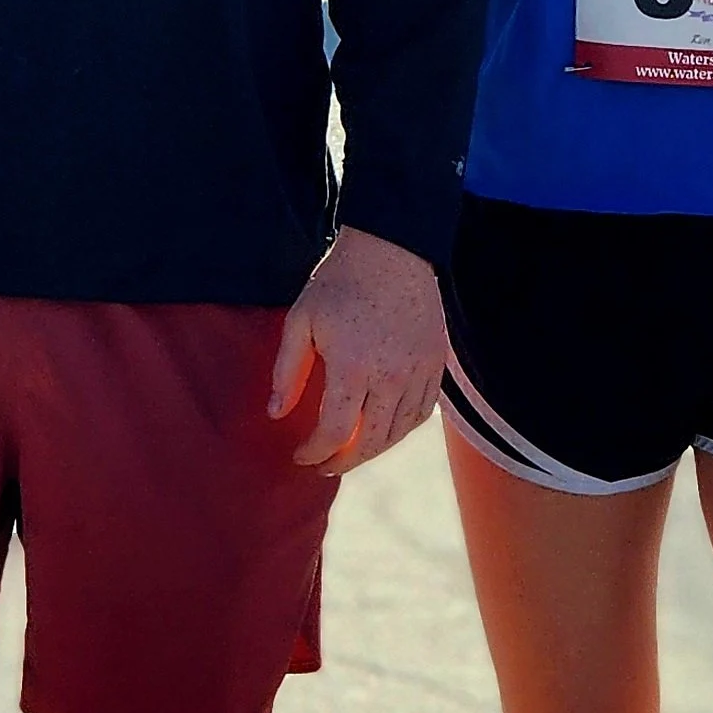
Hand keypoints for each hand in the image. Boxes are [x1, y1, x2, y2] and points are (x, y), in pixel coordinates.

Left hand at [267, 227, 445, 475]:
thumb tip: (276, 414)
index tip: (301, 456)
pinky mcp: (436, 363)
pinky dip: (402, 429)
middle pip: (371, 443)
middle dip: (343, 461)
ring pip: (399, 432)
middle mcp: (391, 376)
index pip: (335, 433)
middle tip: (324, 464)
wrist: (392, 248)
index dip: (316, 453)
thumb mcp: (300, 322)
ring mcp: (419, 371)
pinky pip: (423, 413)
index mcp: (353, 367)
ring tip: (352, 451)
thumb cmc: (339, 282)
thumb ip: (287, 372)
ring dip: (374, 450)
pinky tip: (384, 428)